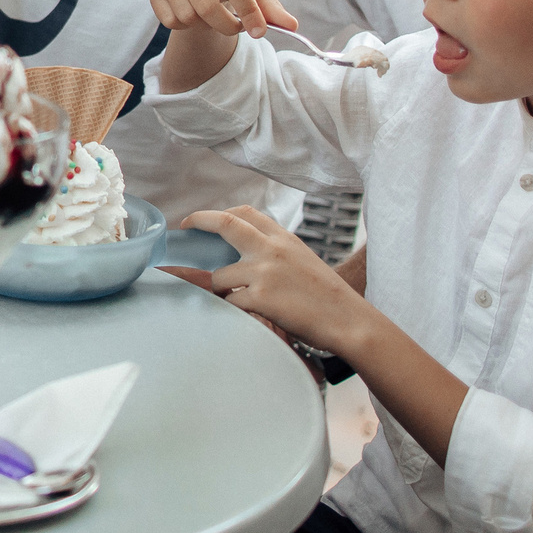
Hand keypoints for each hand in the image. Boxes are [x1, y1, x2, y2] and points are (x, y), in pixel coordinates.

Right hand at [148, 0, 291, 93]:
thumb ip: (270, 8)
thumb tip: (292, 27)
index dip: (251, 12)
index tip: (261, 32)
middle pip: (208, 8)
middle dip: (227, 26)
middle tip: (237, 28)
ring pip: (188, 17)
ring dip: (206, 24)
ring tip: (212, 14)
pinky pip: (170, 21)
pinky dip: (186, 26)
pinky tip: (192, 13)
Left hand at [178, 205, 365, 354]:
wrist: (348, 319)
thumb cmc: (325, 294)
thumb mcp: (300, 258)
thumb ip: (272, 249)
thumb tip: (238, 249)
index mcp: (282, 238)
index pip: (242, 213)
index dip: (215, 214)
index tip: (200, 221)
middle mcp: (271, 249)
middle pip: (224, 224)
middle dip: (198, 221)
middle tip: (185, 229)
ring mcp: (264, 272)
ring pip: (219, 275)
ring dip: (220, 289)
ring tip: (238, 298)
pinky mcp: (260, 298)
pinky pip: (230, 302)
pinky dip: (234, 309)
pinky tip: (252, 313)